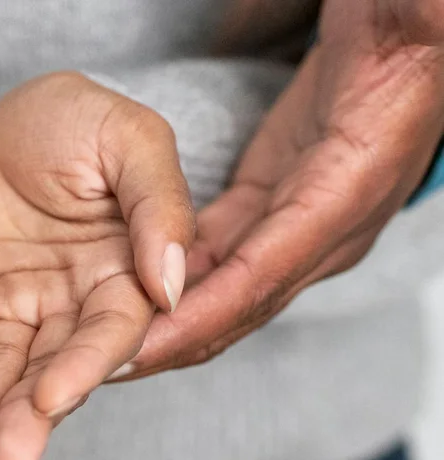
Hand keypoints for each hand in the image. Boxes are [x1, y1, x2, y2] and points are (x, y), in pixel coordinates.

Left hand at [0, 72, 194, 459]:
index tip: (52, 401)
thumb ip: (157, 201)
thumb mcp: (126, 136)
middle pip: (51, 369)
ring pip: (0, 373)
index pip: (108, 332)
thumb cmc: (75, 116)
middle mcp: (72, 306)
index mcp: (122, 274)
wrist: (3, 114)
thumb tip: (169, 283)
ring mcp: (19, 311)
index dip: (83, 367)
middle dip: (27, 417)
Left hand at [129, 0, 443, 375]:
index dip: (197, 318)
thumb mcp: (392, 45)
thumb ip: (360, 96)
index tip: (139, 347)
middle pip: (238, 304)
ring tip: (106, 349)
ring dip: (168, 322)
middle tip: (102, 370)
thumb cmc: (403, 28)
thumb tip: (332, 150)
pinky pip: (223, 258)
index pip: (259, 276)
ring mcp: (305, 223)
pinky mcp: (281, 207)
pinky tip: (133, 295)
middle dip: (171, 342)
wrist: (414, 28)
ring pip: (225, 291)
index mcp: (346, 195)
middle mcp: (329, 228)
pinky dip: (178, 282)